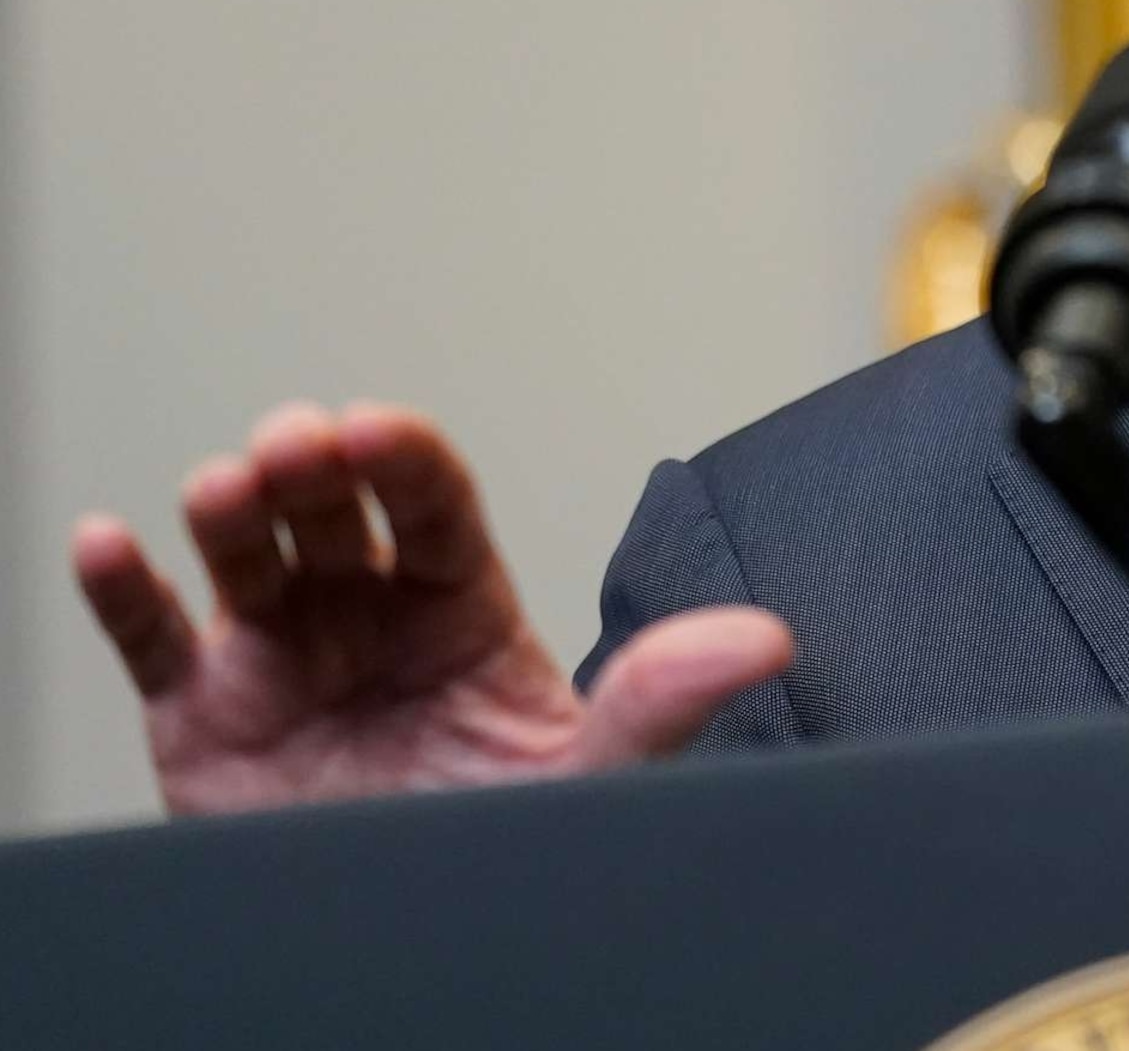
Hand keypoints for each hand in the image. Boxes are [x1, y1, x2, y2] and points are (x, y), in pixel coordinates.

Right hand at [71, 402, 790, 814]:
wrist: (416, 950)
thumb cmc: (505, 844)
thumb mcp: (589, 774)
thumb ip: (663, 699)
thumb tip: (764, 638)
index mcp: (459, 606)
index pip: (433, 504)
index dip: (401, 458)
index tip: (376, 431)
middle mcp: (364, 613)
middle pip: (331, 505)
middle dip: (311, 461)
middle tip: (302, 447)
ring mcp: (281, 656)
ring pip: (244, 551)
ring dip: (229, 505)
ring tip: (226, 492)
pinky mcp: (203, 716)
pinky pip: (151, 640)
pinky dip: (123, 589)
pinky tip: (111, 545)